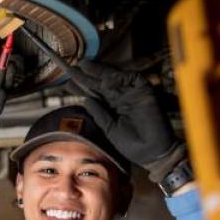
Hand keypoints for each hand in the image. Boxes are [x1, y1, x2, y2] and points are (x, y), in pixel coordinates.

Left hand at [68, 62, 184, 181]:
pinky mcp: (145, 91)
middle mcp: (120, 98)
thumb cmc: (132, 146)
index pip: (94, 94)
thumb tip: (86, 100)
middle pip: (101, 83)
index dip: (81, 88)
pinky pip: (133, 78)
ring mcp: (132, 94)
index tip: (67, 83)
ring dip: (100, 71)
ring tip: (85, 67)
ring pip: (115, 77)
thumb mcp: (110, 129)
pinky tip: (106, 78)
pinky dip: (120, 77)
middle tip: (71, 69)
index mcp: (111, 108)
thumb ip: (99, 114)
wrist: (152, 153)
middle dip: (87, 75)